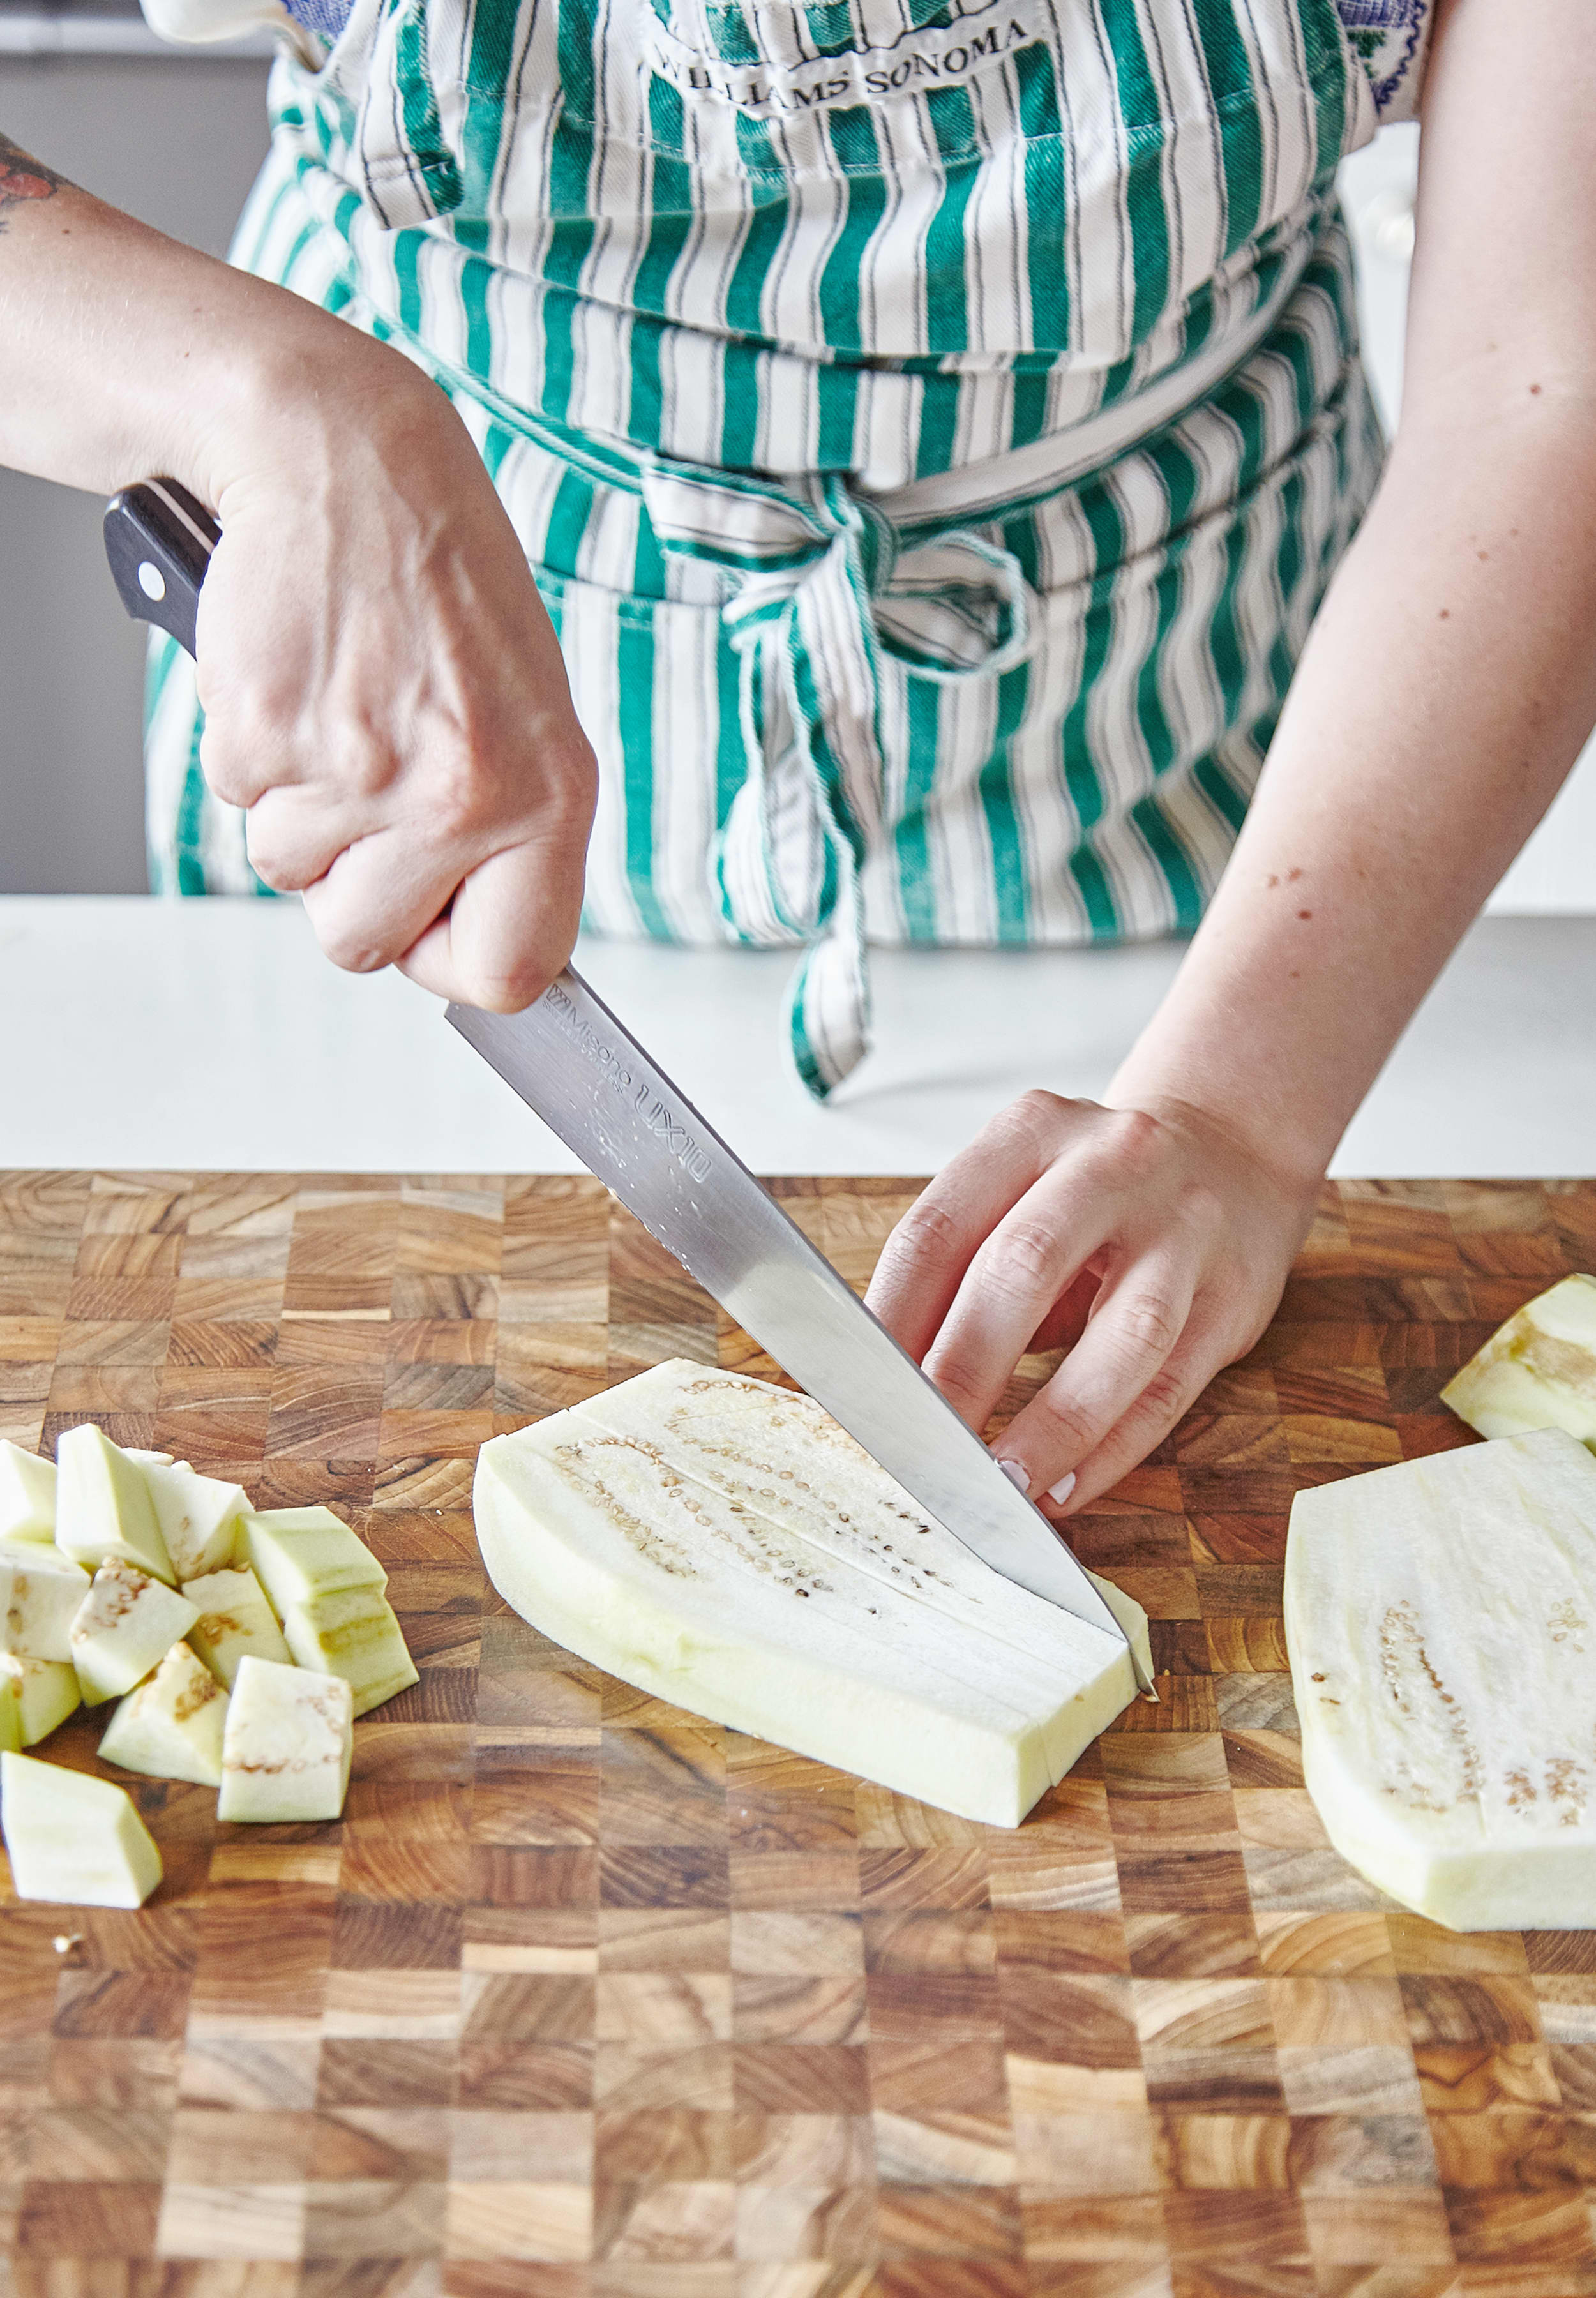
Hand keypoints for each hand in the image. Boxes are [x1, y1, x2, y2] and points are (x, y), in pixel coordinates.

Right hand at [195, 340, 595, 1008]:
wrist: (352, 462)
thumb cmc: (445, 587)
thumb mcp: (529, 716)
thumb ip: (515, 839)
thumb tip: (483, 949)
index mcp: (549, 797)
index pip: (511, 972)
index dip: (458, 961)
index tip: (437, 925)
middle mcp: (463, 794)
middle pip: (365, 942)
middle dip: (353, 885)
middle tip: (374, 794)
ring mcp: (359, 769)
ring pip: (290, 874)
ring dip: (303, 811)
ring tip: (344, 715)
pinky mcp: (269, 734)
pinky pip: (240, 802)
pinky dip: (258, 755)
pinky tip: (302, 685)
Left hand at [864, 1092, 1320, 1511]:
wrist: (1231, 1149)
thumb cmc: (1097, 1192)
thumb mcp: (1023, 1192)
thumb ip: (961, 1268)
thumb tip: (887, 1381)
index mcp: (1033, 1131)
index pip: (942, 1226)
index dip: (894, 1315)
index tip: (861, 1391)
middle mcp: (1113, 1162)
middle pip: (1025, 1267)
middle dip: (965, 1367)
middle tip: (924, 1446)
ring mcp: (1187, 1225)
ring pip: (1125, 1333)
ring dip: (1056, 1422)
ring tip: (1004, 1484)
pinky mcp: (1236, 1293)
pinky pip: (1173, 1384)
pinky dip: (1116, 1445)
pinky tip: (1069, 1486)